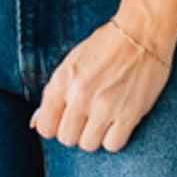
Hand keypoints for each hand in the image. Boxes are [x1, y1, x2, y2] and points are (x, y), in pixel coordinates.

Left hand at [29, 19, 173, 152]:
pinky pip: (113, 145)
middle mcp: (80, 96)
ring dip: (95, 136)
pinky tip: (118, 123)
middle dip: (76, 131)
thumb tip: (34, 123)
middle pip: (66, 138)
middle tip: (88, 118)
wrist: (142, 31)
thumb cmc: (106, 45)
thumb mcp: (71, 63)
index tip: (66, 120)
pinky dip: (114, 138)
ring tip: (104, 119)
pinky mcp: (129, 114)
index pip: (45, 127)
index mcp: (62, 82)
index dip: (55, 126)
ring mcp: (104, 107)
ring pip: (88, 145)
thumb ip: (53, 94)